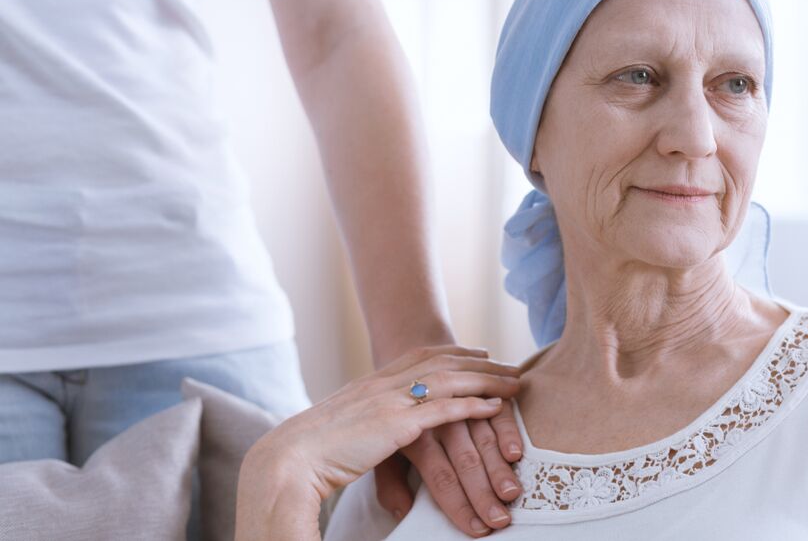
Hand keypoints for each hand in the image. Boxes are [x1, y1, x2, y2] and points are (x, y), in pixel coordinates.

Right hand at [235, 345, 519, 539]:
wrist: (290, 458)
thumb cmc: (309, 451)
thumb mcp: (342, 427)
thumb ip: (364, 423)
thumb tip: (373, 431)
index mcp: (372, 382)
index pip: (421, 355)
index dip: (454, 352)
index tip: (479, 351)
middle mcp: (385, 384)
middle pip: (444, 362)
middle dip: (481, 363)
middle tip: (510, 365)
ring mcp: (391, 401)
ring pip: (450, 381)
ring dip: (487, 381)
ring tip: (515, 383)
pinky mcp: (396, 425)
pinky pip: (443, 410)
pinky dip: (472, 406)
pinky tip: (495, 407)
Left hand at [395, 401, 524, 535]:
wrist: (392, 374)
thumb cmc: (394, 421)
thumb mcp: (385, 450)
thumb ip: (391, 483)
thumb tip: (403, 511)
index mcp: (415, 436)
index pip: (439, 475)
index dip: (458, 503)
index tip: (477, 528)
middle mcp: (439, 419)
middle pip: (465, 459)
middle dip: (483, 492)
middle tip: (499, 518)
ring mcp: (461, 403)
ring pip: (483, 436)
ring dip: (499, 466)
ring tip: (511, 492)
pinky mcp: (479, 390)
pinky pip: (496, 410)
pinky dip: (508, 430)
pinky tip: (515, 452)